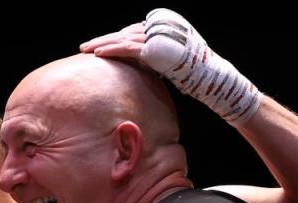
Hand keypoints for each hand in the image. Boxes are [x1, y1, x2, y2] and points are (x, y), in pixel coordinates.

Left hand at [85, 9, 260, 125]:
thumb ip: (158, 59)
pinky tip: (99, 54)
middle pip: (126, 32)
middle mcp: (160, 28)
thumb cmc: (196, 76)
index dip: (117, 40)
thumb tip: (144, 66)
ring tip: (87, 49)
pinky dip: (113, 50)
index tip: (101, 47)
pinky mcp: (155, 48)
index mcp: (163, 30)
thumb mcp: (173, 63)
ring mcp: (158, 36)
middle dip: (105, 39)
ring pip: (124, 38)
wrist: (211, 78)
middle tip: (86, 46)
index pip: (134, 33)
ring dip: (103, 43)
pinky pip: (129, 48)